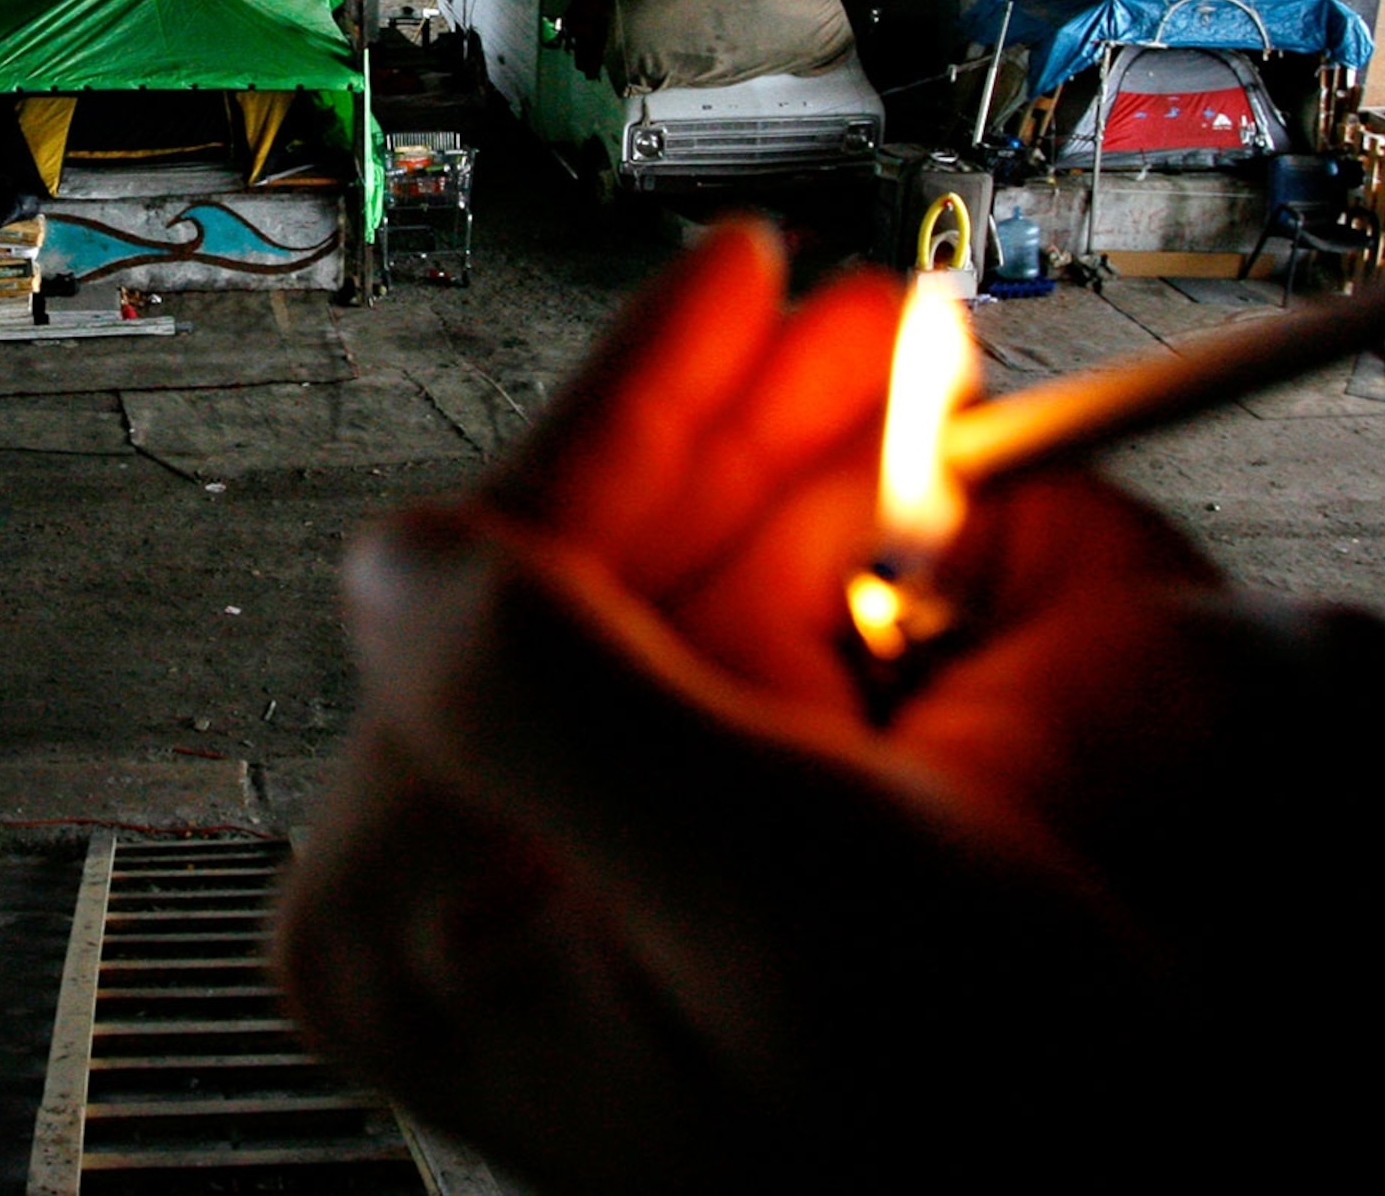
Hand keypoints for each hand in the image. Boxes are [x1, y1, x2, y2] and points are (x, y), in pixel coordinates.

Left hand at [273, 222, 1384, 1193]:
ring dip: (856, 493)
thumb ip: (550, 700)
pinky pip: (813, 668)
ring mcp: (629, 872)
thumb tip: (404, 546)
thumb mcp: (776, 905)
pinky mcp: (752, 874)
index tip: (730, 277)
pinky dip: (903, 584)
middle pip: (628, 564)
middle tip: (878, 329)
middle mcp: (496, 888)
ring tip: (944, 409)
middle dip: (776, 438)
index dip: (640, 400)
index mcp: (419, 917)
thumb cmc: (979, 1151)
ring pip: (731, 594)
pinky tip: (972, 533)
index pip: (504, 571)